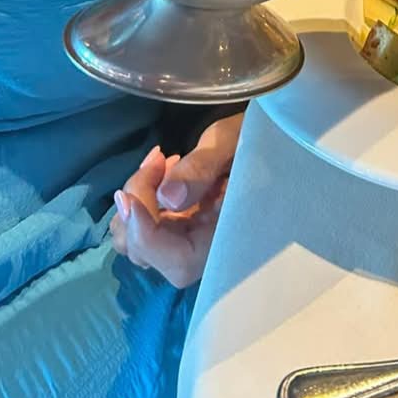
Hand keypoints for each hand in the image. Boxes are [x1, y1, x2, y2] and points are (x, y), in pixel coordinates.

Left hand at [110, 113, 242, 287]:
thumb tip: (166, 199)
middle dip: (137, 208)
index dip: (146, 235)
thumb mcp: (230, 143)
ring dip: (136, 201)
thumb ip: (202, 168)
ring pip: (138, 242)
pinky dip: (140, 197)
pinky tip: (161, 167)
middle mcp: (205, 249)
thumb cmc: (257, 136)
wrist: (269, 138)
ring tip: (160, 161)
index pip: (178, 261)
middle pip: (149, 254)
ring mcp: (189, 239)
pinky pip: (145, 224)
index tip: (128, 196)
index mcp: (228, 239)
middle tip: (157, 160)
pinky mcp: (180, 226)